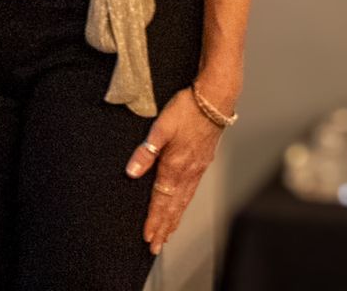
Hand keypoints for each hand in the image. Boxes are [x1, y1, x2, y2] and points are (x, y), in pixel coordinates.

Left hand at [125, 87, 225, 254]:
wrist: (215, 100)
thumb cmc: (187, 109)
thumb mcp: (160, 126)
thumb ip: (146, 151)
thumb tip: (132, 172)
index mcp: (175, 165)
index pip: (161, 200)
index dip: (154, 219)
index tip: (148, 236)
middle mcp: (188, 172)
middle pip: (173, 207)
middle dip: (164, 228)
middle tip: (156, 246)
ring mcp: (197, 169)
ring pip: (184, 202)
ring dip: (174, 220)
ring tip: (168, 234)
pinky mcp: (203, 162)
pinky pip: (191, 192)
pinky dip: (184, 205)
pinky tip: (181, 208)